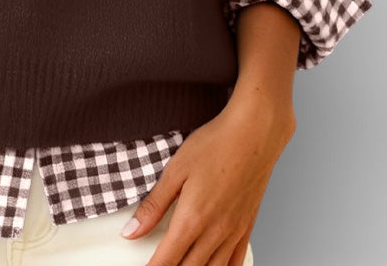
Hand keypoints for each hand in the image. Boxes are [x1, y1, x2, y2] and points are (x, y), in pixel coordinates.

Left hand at [119, 97, 295, 264]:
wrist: (254, 134)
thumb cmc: (214, 145)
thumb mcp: (175, 170)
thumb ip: (154, 205)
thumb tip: (131, 232)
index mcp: (193, 218)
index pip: (167, 260)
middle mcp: (215, 232)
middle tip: (158, 265)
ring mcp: (234, 232)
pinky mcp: (247, 227)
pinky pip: (236, 263)